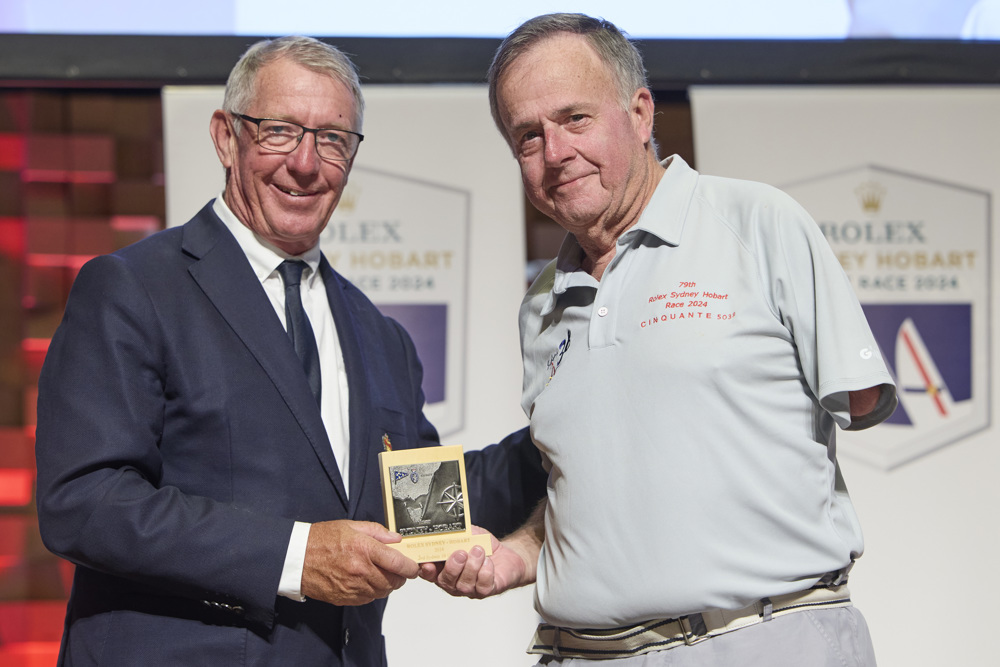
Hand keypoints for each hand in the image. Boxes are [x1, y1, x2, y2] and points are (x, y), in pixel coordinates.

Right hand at [301, 520, 418, 605]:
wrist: (296, 557)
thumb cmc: (320, 540)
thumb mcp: (351, 526)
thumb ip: (377, 532)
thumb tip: (395, 539)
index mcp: (364, 549)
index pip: (398, 563)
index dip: (411, 567)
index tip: (413, 566)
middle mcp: (360, 570)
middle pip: (394, 581)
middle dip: (399, 576)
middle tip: (396, 568)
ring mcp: (353, 587)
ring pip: (383, 592)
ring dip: (386, 584)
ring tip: (380, 573)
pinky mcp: (345, 598)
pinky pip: (368, 599)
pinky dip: (372, 592)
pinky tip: (366, 581)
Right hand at [419, 526, 527, 598]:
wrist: (505, 554)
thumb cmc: (483, 545)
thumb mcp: (467, 533)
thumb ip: (455, 532)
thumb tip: (445, 527)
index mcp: (443, 568)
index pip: (428, 573)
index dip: (426, 570)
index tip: (428, 564)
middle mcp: (454, 582)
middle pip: (445, 581)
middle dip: (452, 567)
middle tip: (461, 553)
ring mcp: (469, 589)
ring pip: (464, 585)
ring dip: (471, 566)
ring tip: (478, 551)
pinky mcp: (485, 591)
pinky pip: (482, 586)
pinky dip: (485, 572)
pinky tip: (488, 562)